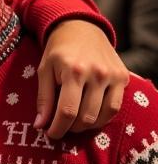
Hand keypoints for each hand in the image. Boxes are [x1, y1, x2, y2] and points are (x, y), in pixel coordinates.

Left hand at [36, 20, 128, 137]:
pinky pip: (115, 107)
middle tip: (61, 127)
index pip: (67, 110)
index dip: (57, 128)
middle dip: (70, 128)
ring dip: (86, 126)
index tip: (49, 134)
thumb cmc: (58, 52)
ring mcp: (113, 76)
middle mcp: (97, 73)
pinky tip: (90, 116)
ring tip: (74, 123)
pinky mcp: (123, 77)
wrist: (81, 29)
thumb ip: (43, 98)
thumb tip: (39, 125)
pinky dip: (102, 117)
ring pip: (103, 116)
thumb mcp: (44, 70)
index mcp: (73, 71)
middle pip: (86, 117)